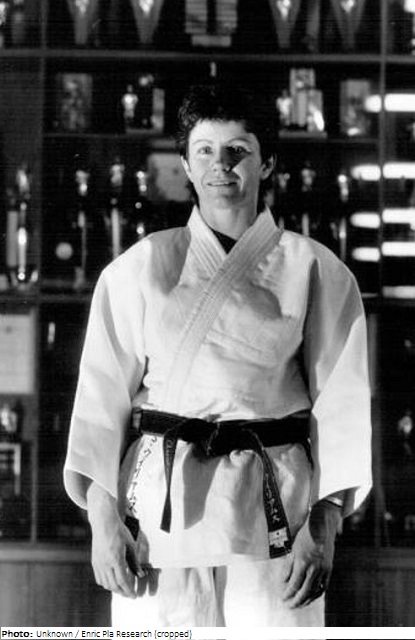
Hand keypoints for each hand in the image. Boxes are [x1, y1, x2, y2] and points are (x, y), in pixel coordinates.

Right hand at [87, 482, 153, 597]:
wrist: (103, 522)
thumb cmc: (118, 530)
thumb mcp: (131, 544)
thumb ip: (135, 561)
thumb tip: (140, 574)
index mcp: (116, 558)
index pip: (123, 581)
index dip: (129, 591)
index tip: (134, 596)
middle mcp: (105, 563)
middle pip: (114, 585)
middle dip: (123, 592)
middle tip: (130, 594)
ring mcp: (98, 563)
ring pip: (105, 584)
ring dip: (114, 589)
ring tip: (122, 589)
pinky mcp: (94, 561)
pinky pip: (99, 578)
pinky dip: (106, 583)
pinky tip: (112, 582)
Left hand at [282, 500, 340, 607]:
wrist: (322, 526)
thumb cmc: (305, 536)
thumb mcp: (293, 549)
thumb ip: (288, 567)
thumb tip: (284, 582)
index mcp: (302, 562)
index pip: (294, 584)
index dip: (288, 593)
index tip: (283, 598)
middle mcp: (314, 568)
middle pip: (304, 591)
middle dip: (296, 601)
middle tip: (289, 605)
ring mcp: (323, 570)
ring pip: (315, 591)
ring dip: (306, 600)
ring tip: (299, 604)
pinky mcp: (329, 570)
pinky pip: (323, 587)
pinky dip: (316, 594)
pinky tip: (311, 597)